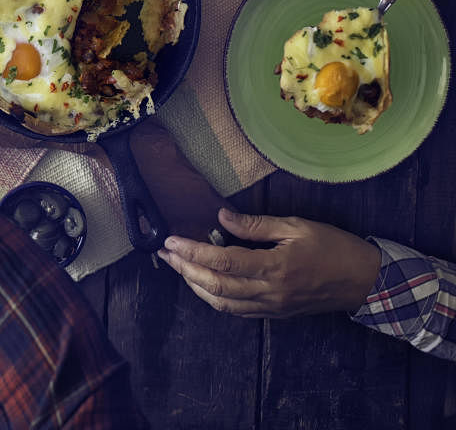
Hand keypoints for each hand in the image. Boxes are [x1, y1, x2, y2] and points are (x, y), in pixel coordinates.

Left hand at [157, 208, 381, 317]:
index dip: (193, 251)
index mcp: (275, 267)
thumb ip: (256, 224)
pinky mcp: (274, 313)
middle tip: (165, 253)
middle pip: (215, 286)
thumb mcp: (297, 226)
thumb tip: (221, 217)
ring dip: (195, 285)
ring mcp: (271, 307)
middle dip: (185, 269)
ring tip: (177, 266)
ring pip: (222, 303)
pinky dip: (214, 298)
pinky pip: (236, 310)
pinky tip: (202, 283)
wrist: (365, 282)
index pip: (223, 261)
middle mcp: (269, 292)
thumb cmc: (334, 248)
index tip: (172, 240)